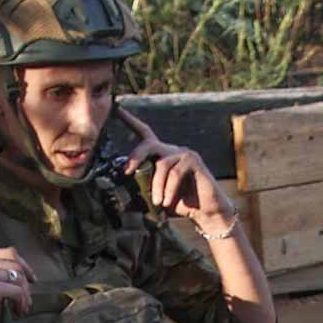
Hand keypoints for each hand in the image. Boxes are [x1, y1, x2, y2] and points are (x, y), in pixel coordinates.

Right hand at [0, 247, 34, 322]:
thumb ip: (1, 271)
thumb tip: (26, 269)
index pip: (9, 253)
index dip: (25, 266)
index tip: (32, 279)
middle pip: (16, 265)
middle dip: (25, 284)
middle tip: (26, 300)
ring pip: (18, 277)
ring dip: (24, 295)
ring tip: (21, 307)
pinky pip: (17, 291)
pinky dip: (21, 303)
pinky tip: (16, 311)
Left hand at [118, 106, 236, 234]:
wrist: (205, 213)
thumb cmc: (180, 204)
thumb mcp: (155, 197)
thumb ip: (142, 190)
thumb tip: (122, 191)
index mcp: (161, 156)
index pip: (144, 133)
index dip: (130, 121)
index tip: (117, 109)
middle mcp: (172, 150)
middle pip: (149, 144)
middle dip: (136, 156)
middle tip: (127, 172)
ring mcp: (184, 153)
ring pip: (162, 164)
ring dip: (157, 185)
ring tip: (157, 202)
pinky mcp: (194, 161)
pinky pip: (175, 172)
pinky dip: (169, 188)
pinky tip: (167, 201)